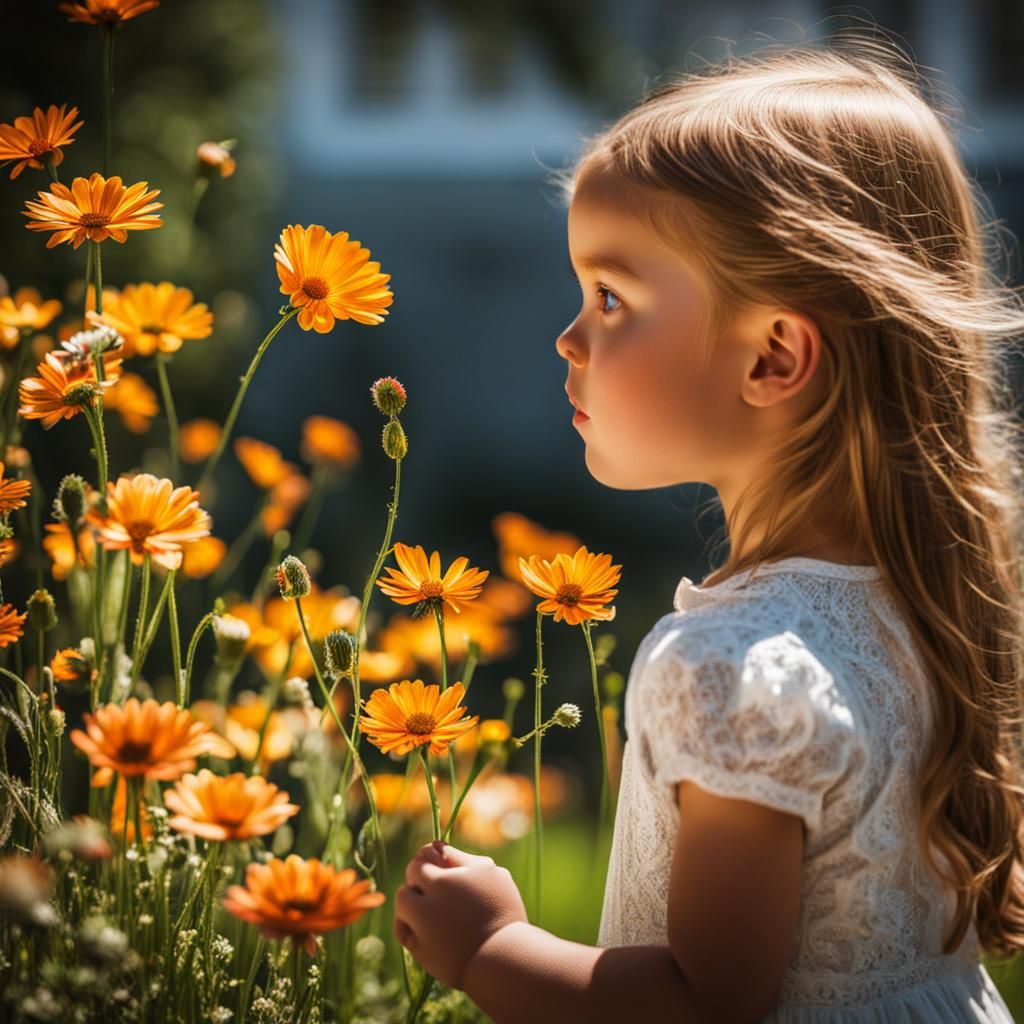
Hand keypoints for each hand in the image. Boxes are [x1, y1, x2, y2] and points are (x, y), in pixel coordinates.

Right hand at [394, 839, 528, 989]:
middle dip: (419, 880)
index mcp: (422, 908)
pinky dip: (468, 872)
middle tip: (431, 895)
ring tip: (453, 888)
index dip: (409, 906)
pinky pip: (469, 860)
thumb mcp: (422, 953)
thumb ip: (405, 924)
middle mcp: (442, 884)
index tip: (420, 915)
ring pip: (442, 852)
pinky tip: (474, 891)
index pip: (402, 893)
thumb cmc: (458, 962)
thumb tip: (404, 895)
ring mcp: (467, 871)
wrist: (504, 959)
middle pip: (417, 866)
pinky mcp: (488, 867)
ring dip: (441, 866)